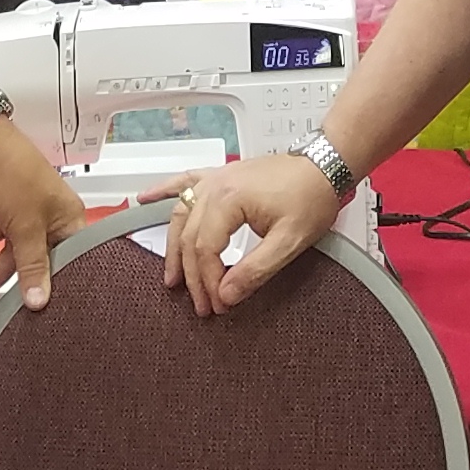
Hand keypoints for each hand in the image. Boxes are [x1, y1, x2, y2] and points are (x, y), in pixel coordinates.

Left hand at [0, 124, 84, 309]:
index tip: (46, 305)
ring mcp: (32, 211)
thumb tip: (39, 302)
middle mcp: (55, 217)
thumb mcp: (26, 229)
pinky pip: (6, 233)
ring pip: (19, 248)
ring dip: (0, 264)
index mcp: (71, 219)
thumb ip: (32, 267)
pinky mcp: (11, 207)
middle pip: (42, 257)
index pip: (73, 259)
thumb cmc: (16, 179)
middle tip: (8, 303)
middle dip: (21, 277)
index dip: (59, 282)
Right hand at [157, 154, 341, 319]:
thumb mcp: (290, 241)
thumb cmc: (312, 196)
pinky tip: (144, 198)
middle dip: (194, 275)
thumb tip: (226, 294)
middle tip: (202, 304)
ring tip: (171, 278)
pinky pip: (184, 182)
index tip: (218, 304)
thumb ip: (255, 270)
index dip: (209, 281)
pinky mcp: (222, 176)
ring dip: (174, 248)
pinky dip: (163, 191)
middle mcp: (216, 185)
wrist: (325, 166)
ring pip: (181, 215)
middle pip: (190, 237)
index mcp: (229, 198)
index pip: (206, 249)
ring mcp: (216, 178)